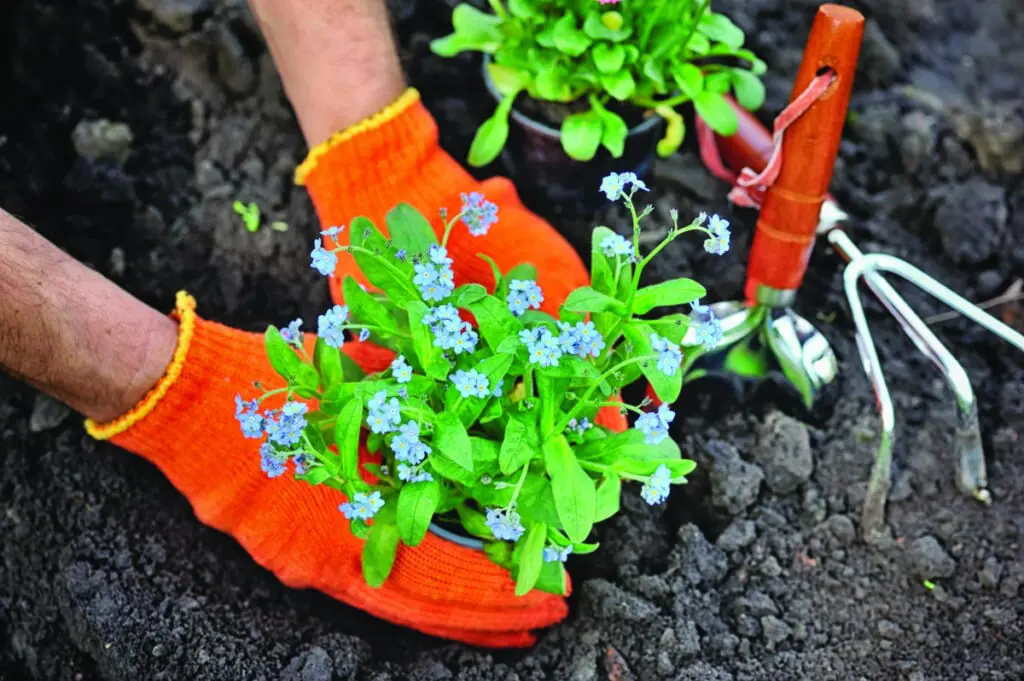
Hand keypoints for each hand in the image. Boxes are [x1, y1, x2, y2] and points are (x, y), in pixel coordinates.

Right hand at [86, 298, 575, 645]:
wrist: (181, 396)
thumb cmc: (270, 383)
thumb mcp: (357, 384)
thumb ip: (421, 397)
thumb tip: (493, 396)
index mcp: (349, 518)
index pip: (442, 569)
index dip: (498, 584)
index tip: (552, 590)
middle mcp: (326, 558)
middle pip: (425, 605)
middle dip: (489, 616)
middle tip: (545, 619)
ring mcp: (304, 565)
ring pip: (395, 607)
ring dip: (452, 618)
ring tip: (507, 627)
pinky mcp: (289, 558)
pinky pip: (362, 590)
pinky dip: (409, 598)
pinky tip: (438, 601)